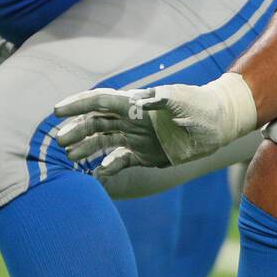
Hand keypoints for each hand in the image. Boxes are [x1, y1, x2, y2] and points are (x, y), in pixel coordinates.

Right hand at [53, 73, 256, 178]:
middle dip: (77, 130)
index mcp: (136, 103)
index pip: (100, 101)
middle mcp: (132, 119)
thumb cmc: (200, 106)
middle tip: (60, 141)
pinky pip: (120, 161)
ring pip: (104, 141)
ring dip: (86, 148)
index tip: (57, 111)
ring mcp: (137, 137)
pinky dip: (107, 168)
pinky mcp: (145, 154)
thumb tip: (140, 100)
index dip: (78, 105)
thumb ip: (162, 100)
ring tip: (70, 159)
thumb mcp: (182, 100)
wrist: (219, 122)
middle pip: (96, 122)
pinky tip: (96, 176)